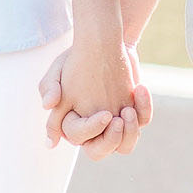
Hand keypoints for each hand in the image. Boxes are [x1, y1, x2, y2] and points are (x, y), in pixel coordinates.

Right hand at [41, 36, 151, 156]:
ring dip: (131, 131)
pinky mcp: (133, 112)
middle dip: (112, 139)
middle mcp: (94, 128)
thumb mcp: (58, 70)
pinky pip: (143, 120)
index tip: (105, 114)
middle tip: (118, 119)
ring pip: (126, 144)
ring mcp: (115, 122)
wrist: (104, 42)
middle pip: (101, 151)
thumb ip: (49, 89)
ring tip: (129, 109)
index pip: (79, 138)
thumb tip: (48, 116)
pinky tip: (139, 88)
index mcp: (72, 123)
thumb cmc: (77, 58)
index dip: (92, 129)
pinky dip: (144, 107)